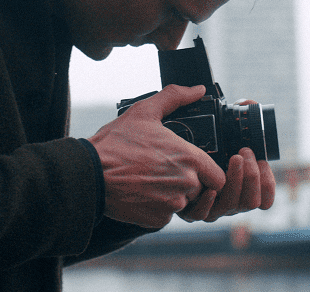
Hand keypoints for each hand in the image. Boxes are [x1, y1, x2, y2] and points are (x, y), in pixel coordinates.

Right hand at [87, 85, 226, 227]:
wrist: (90, 174)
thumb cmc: (116, 143)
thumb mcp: (144, 111)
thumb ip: (175, 97)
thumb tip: (197, 90)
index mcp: (189, 158)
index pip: (219, 176)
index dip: (210, 172)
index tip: (196, 167)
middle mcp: (186, 184)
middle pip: (202, 189)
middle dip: (189, 182)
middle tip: (167, 170)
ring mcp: (172, 205)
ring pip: (184, 203)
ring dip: (174, 195)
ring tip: (151, 179)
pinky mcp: (157, 219)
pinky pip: (167, 215)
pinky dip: (158, 207)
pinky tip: (142, 192)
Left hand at [177, 99, 276, 222]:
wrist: (161, 163)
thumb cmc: (197, 145)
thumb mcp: (219, 131)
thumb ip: (235, 115)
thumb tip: (249, 103)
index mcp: (240, 187)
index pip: (264, 198)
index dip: (268, 182)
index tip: (261, 159)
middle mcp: (229, 200)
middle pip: (251, 202)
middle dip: (253, 176)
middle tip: (243, 152)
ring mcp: (211, 208)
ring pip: (232, 207)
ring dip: (236, 182)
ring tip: (234, 158)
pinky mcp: (190, 212)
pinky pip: (204, 215)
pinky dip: (209, 202)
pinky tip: (210, 188)